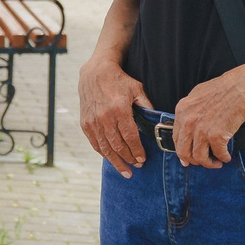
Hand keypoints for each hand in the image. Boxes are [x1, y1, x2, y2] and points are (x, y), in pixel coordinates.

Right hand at [79, 55, 150, 177]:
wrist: (95, 73)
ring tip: (125, 171)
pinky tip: (112, 160)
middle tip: (137, 166)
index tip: (143, 160)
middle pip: (118, 146)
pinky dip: (104, 154)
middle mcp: (104, 118)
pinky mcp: (85, 124)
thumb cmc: (119, 81)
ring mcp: (93, 122)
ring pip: (106, 149)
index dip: (137, 151)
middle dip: (129, 159)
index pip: (130, 137)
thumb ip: (147, 105)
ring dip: (116, 162)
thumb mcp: (137, 89)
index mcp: (119, 110)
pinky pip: (95, 144)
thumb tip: (158, 121)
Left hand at [170, 67, 244, 168]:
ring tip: (217, 162)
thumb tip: (187, 128)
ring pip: (199, 157)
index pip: (176, 138)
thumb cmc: (224, 89)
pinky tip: (226, 156)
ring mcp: (201, 130)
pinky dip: (223, 158)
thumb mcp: (198, 95)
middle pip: (183, 152)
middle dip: (193, 161)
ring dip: (209, 163)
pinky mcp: (216, 136)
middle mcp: (188, 121)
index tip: (188, 158)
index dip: (182, 151)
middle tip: (204, 161)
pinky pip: (217, 154)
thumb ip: (189, 111)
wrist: (242, 88)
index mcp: (182, 110)